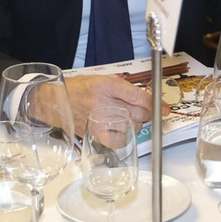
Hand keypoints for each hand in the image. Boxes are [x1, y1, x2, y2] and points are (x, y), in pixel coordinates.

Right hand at [35, 74, 168, 133]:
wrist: (56, 101)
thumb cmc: (80, 89)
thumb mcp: (103, 80)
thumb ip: (124, 89)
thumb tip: (148, 101)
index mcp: (106, 85)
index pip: (138, 96)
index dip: (155, 103)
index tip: (164, 108)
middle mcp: (103, 102)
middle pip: (138, 113)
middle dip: (145, 114)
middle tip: (140, 112)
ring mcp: (98, 119)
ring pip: (131, 127)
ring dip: (134, 125)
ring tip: (123, 119)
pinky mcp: (94, 134)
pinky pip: (118, 141)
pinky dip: (123, 138)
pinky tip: (120, 132)